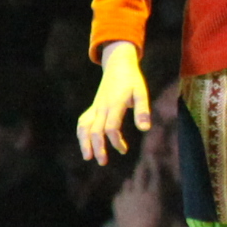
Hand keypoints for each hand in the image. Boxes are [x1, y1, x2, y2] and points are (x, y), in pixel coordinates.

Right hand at [76, 45, 154, 163]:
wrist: (118, 64)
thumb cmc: (132, 80)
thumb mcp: (141, 93)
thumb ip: (142, 111)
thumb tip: (145, 129)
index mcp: (114, 104)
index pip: (110, 127)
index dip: (116, 141)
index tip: (124, 150)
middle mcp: (102, 107)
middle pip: (95, 130)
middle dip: (97, 147)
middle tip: (102, 162)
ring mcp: (96, 106)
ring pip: (84, 126)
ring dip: (84, 142)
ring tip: (87, 157)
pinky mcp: (94, 106)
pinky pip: (83, 121)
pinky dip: (82, 133)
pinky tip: (85, 143)